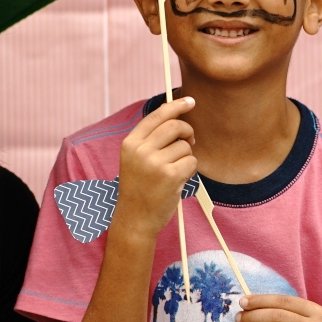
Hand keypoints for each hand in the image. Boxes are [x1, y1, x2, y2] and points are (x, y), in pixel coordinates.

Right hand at [112, 97, 197, 238]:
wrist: (135, 220)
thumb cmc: (139, 189)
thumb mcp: (135, 160)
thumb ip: (151, 139)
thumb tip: (177, 117)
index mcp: (130, 143)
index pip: (157, 115)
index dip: (176, 106)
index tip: (190, 101)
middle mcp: (141, 150)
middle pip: (175, 126)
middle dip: (187, 131)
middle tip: (190, 142)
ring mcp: (155, 163)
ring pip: (185, 146)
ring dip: (186, 157)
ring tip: (174, 172)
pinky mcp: (170, 176)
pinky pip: (192, 162)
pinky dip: (190, 170)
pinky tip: (178, 181)